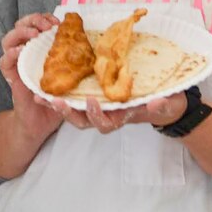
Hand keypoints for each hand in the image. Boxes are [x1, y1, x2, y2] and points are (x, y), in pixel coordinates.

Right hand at [0, 14, 63, 140]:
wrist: (41, 122)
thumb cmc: (56, 97)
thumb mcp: (68, 74)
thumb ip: (72, 59)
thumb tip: (89, 40)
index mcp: (38, 50)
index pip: (35, 24)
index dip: (44, 18)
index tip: (58, 20)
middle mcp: (25, 54)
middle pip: (20, 26)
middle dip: (33, 20)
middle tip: (48, 25)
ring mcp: (16, 65)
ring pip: (8, 40)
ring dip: (21, 33)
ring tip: (34, 35)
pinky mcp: (12, 78)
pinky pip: (5, 63)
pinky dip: (11, 54)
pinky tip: (21, 51)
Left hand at [50, 91, 186, 135]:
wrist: (165, 100)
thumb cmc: (166, 102)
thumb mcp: (168, 103)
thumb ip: (162, 105)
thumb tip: (156, 103)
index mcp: (122, 117)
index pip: (105, 123)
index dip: (96, 115)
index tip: (92, 102)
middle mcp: (108, 115)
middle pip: (84, 120)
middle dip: (69, 113)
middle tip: (56, 102)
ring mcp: (100, 107)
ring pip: (76, 112)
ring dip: (60, 106)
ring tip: (43, 97)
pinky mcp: (95, 96)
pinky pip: (75, 99)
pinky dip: (60, 96)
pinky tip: (44, 88)